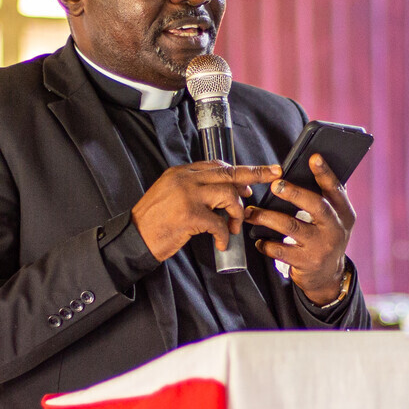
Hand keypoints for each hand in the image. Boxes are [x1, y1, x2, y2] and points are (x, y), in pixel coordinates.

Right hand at [130, 162, 280, 260]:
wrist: (134, 239)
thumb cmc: (154, 222)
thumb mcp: (170, 195)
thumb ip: (193, 189)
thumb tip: (224, 192)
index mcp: (181, 173)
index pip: (217, 165)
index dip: (238, 171)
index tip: (256, 176)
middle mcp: (185, 179)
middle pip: (228, 173)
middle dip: (255, 174)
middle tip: (273, 175)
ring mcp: (188, 195)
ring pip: (228, 195)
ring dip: (237, 213)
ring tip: (233, 227)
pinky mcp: (190, 214)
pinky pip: (219, 222)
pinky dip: (225, 235)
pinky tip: (222, 242)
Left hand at [245, 154, 355, 303]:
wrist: (328, 276)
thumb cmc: (325, 238)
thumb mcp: (335, 219)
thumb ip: (328, 198)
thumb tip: (313, 166)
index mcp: (344, 213)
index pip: (335, 189)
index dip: (325, 173)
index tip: (313, 157)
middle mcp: (335, 229)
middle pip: (316, 206)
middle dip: (294, 193)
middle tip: (274, 185)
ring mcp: (321, 247)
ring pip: (291, 227)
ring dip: (267, 217)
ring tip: (251, 212)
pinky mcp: (306, 262)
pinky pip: (281, 250)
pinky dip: (266, 244)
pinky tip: (258, 239)